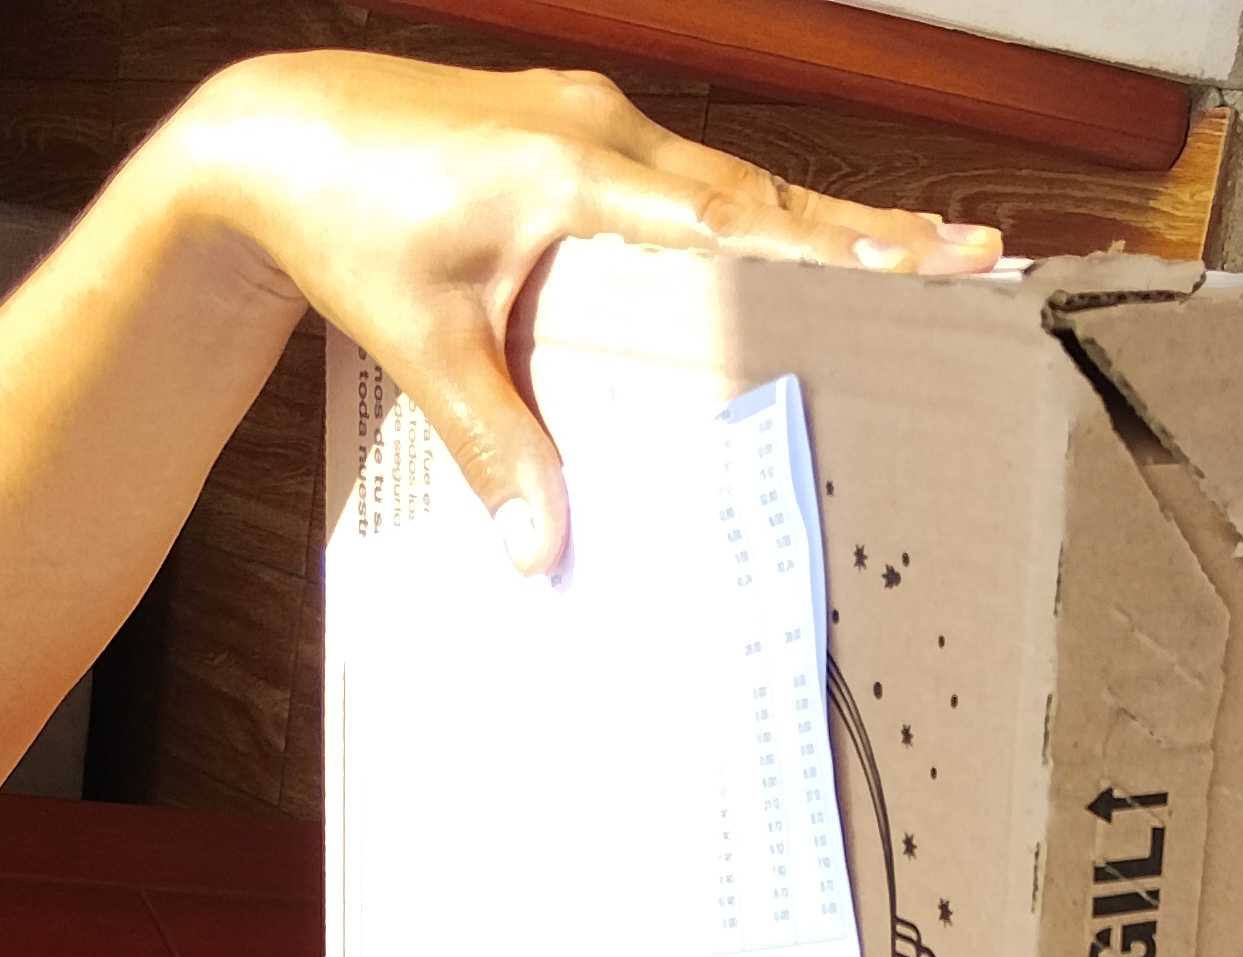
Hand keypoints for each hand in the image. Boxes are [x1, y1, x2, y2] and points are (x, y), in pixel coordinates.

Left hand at [165, 52, 999, 569]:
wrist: (270, 137)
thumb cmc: (340, 220)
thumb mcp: (421, 344)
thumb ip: (493, 445)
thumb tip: (548, 549)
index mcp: (573, 167)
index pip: (734, 213)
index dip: (833, 243)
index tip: (923, 258)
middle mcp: (597, 129)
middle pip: (759, 190)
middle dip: (867, 230)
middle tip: (972, 257)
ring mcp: (589, 122)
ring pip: (728, 179)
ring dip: (814, 220)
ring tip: (914, 256)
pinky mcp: (571, 130)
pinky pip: (684, 176)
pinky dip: (746, 213)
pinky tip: (791, 244)